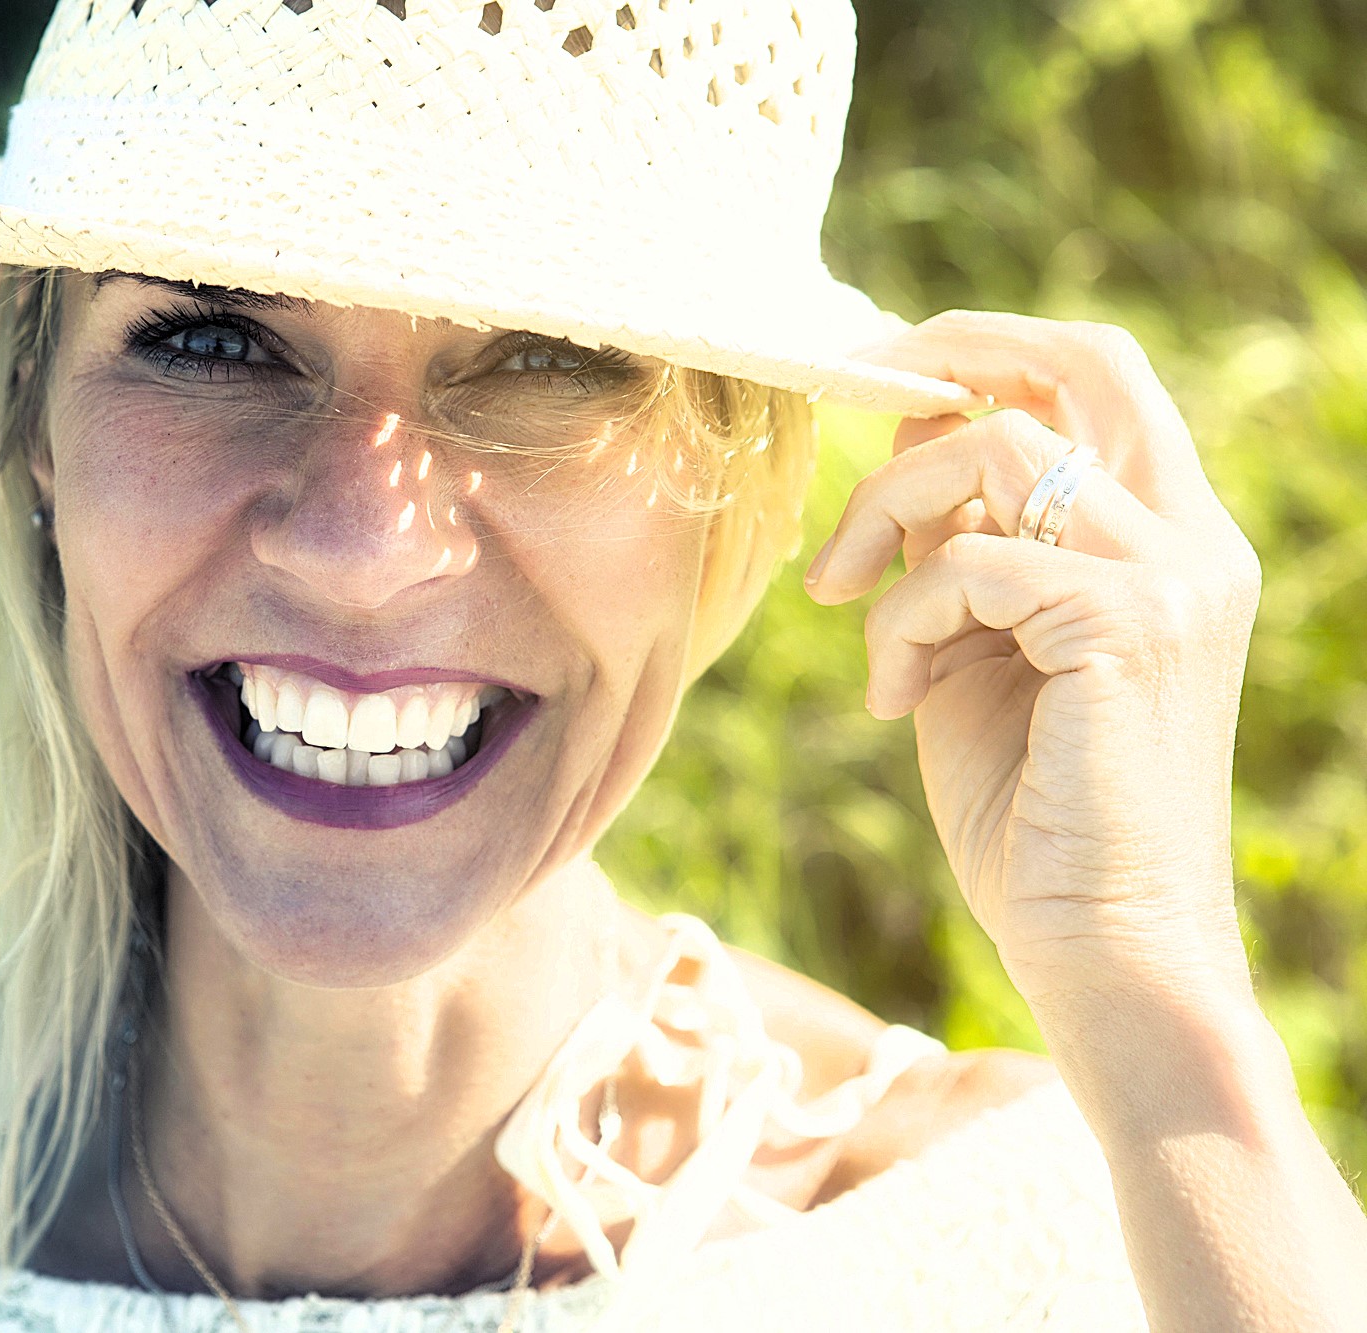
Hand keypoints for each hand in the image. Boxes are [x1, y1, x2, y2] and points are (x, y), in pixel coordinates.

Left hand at [804, 311, 1262, 1013]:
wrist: (1101, 947)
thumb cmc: (1034, 813)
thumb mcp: (979, 650)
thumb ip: (959, 546)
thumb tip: (908, 438)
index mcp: (1168, 541)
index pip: (1098, 379)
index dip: (986, 349)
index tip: (880, 378)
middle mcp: (1192, 541)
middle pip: (1081, 360)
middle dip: (948, 348)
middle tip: (850, 384)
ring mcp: (1174, 578)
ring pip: (995, 450)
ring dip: (885, 520)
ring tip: (853, 617)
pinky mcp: (1128, 626)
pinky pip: (967, 563)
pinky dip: (898, 622)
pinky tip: (891, 699)